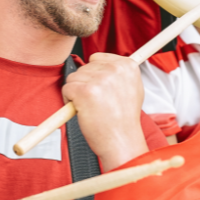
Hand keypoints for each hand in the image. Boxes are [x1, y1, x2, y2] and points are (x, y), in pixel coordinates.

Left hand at [65, 53, 147, 168]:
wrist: (121, 141)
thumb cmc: (124, 120)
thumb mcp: (132, 89)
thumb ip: (119, 73)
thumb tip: (101, 63)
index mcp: (128, 66)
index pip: (97, 58)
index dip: (94, 75)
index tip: (100, 90)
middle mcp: (115, 69)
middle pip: (84, 67)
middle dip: (85, 84)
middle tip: (97, 103)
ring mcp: (100, 79)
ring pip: (73, 77)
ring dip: (76, 93)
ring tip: (91, 108)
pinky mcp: (85, 90)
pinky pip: (67, 88)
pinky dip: (69, 100)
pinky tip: (83, 110)